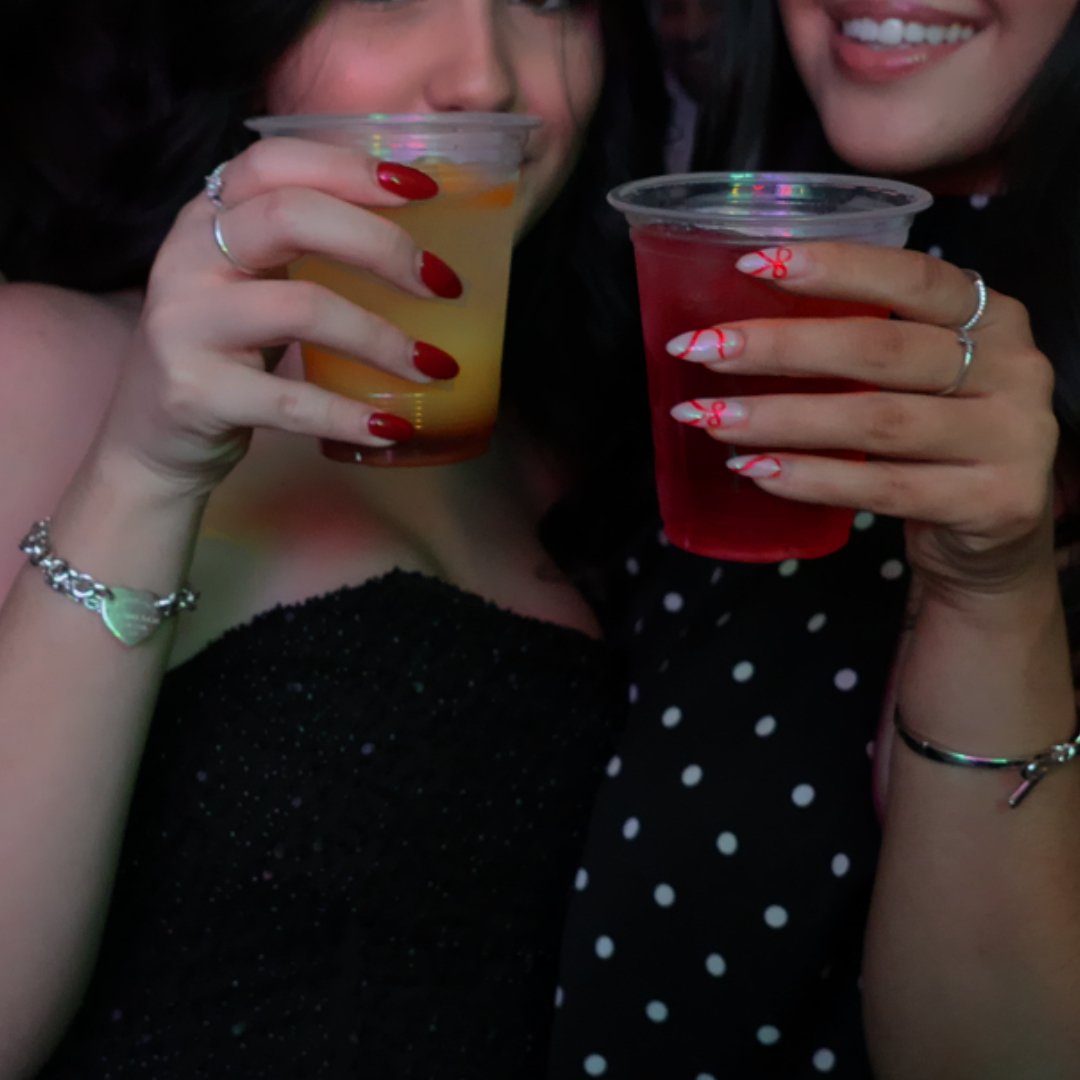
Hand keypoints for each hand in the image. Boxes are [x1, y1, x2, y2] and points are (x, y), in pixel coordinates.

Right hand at [100, 137, 460, 495]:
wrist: (151, 441)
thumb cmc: (224, 355)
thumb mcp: (249, 285)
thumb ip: (302, 251)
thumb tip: (416, 244)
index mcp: (207, 218)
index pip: (275, 163)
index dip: (352, 168)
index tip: (423, 189)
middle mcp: (188, 257)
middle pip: (292, 217)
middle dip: (382, 246)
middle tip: (445, 285)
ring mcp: (186, 323)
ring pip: (302, 307)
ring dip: (383, 340)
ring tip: (436, 367)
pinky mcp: (196, 391)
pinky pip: (291, 399)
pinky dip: (351, 415)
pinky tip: (393, 426)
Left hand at [667, 242, 1058, 595]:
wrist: (995, 542)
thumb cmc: (935, 444)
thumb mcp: (920, 379)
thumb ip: (867, 346)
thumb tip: (740, 327)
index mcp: (994, 317)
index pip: (914, 276)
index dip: (835, 267)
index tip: (752, 264)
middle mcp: (1015, 368)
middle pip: (882, 349)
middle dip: (781, 347)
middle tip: (700, 350)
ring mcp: (1012, 438)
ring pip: (876, 422)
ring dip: (780, 418)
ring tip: (709, 417)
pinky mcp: (996, 502)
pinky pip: (884, 488)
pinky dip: (812, 478)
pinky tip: (756, 470)